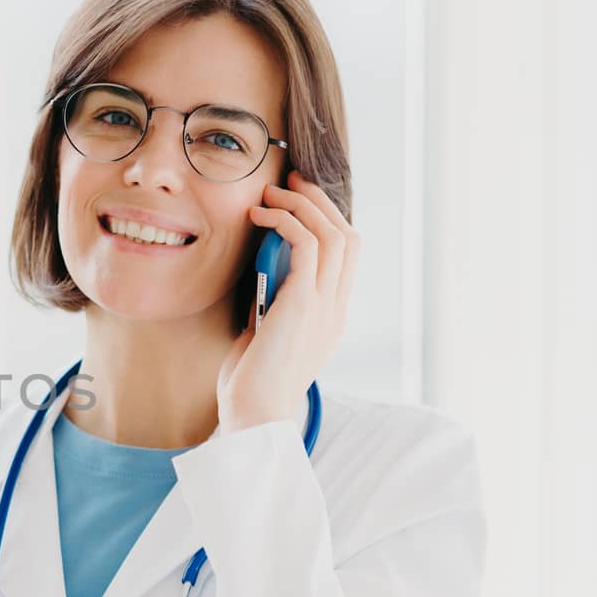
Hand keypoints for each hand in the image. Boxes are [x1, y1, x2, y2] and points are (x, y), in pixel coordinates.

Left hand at [217, 169, 359, 432]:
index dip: (326, 220)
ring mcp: (326, 306)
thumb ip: (271, 303)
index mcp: (332, 316)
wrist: (253, 414)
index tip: (296, 200)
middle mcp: (337, 308)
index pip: (346, 254)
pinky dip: (286, 223)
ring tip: (272, 193)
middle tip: (288, 182)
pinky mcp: (303, 305)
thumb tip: (258, 273)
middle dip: (319, 202)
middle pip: (347, 236)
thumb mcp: (265, 334)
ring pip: (334, 235)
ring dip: (303, 205)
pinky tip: (261, 217)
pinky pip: (307, 246)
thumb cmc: (250, 381)